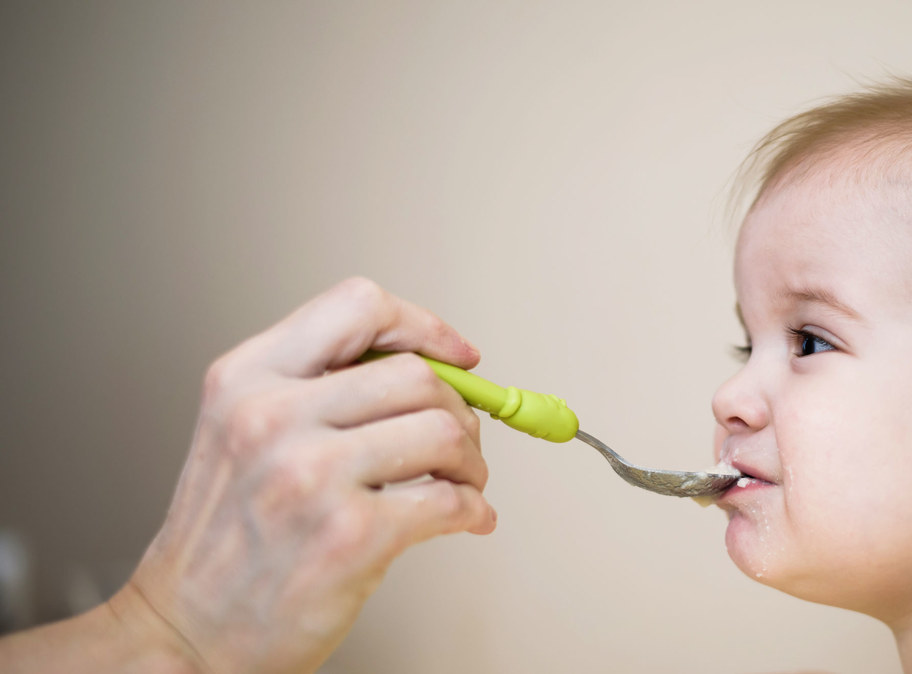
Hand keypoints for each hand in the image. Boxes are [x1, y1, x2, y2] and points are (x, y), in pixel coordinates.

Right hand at [118, 277, 495, 672]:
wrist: (186, 631)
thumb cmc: (226, 537)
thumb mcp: (242, 431)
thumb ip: (317, 387)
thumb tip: (430, 369)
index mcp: (246, 378)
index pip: (359, 307)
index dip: (423, 327)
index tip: (457, 357)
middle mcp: (272, 416)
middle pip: (417, 374)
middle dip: (459, 409)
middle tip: (460, 443)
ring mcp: (311, 474)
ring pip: (444, 431)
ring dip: (472, 461)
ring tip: (462, 483)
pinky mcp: (350, 534)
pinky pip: (450, 501)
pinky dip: (473, 509)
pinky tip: (466, 519)